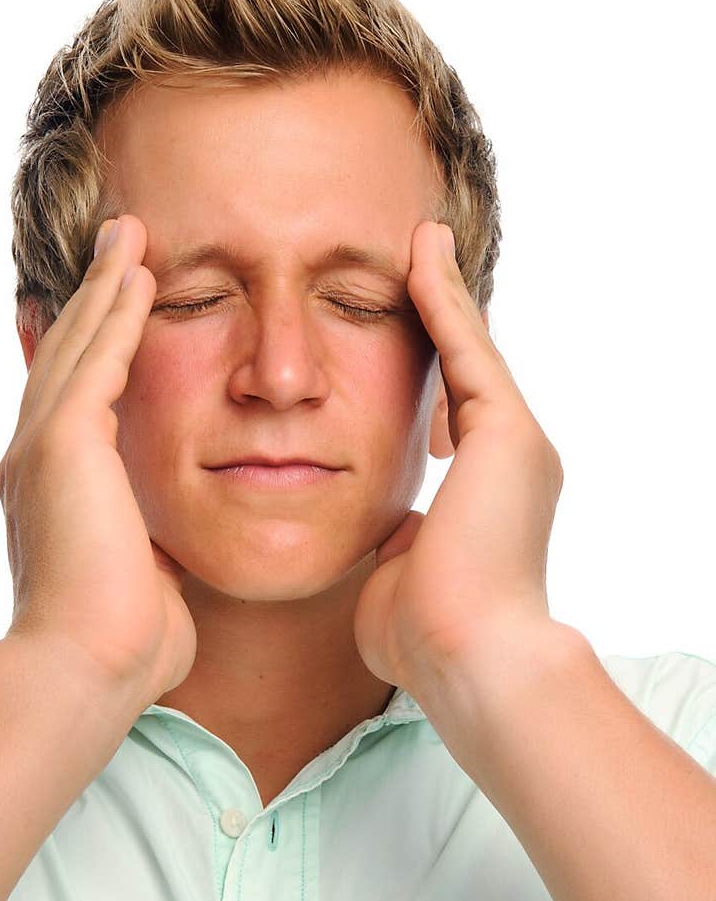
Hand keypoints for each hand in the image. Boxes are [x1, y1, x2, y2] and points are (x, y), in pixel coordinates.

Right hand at [0, 214, 196, 710]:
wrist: (85, 671)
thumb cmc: (122, 647)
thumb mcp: (142, 583)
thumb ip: (151, 556)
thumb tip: (172, 561)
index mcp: (55, 491)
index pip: (76, 400)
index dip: (96, 350)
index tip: (115, 312)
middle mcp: (37, 460)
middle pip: (71, 357)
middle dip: (97, 299)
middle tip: (119, 246)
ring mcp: (44, 448)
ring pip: (81, 345)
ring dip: (108, 288)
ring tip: (130, 237)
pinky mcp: (65, 445)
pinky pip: (99, 360)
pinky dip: (120, 312)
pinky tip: (141, 274)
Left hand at [353, 220, 563, 699]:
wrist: (466, 658)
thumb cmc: (424, 634)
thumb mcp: (400, 572)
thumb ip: (395, 544)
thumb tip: (382, 543)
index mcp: (489, 493)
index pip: (454, 412)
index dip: (432, 365)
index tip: (403, 328)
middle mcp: (513, 460)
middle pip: (469, 371)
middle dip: (442, 316)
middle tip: (419, 259)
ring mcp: (517, 444)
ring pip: (472, 350)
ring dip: (442, 293)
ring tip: (419, 242)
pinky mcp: (509, 432)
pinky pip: (467, 350)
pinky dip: (441, 301)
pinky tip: (418, 257)